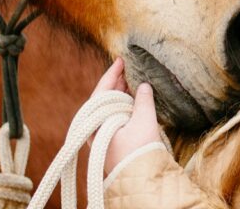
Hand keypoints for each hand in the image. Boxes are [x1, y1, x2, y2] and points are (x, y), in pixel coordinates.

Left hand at [93, 58, 163, 174]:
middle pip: (104, 98)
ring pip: (110, 107)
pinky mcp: (112, 141)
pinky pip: (115, 117)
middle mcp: (95, 129)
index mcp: (96, 123)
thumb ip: (143, 100)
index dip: (112, 74)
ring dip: (121, 93)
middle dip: (117, 82)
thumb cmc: (140, 151)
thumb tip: (144, 85)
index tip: (120, 60)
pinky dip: (124, 105)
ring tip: (132, 80)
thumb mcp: (144, 121)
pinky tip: (133, 99)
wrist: (141, 180)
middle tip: (128, 68)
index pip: (101, 91)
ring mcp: (103, 135)